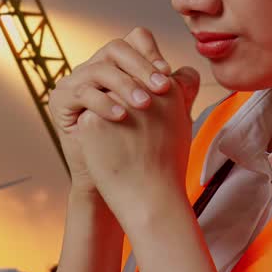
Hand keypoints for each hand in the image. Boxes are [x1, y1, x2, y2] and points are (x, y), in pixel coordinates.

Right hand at [49, 27, 179, 194]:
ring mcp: (76, 82)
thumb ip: (179, 91)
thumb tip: (190, 72)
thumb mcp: (167, 114)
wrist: (123, 182)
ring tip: (144, 105)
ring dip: (124, 84)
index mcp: (121, 66)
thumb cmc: (147, 146)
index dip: (151, 53)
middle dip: (141, 66)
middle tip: (162, 88)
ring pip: (99, 69)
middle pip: (116, 49)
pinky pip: (82, 93)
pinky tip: (121, 116)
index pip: (134, 40)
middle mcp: (97, 68)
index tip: (168, 74)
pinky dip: (103, 102)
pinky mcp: (61, 100)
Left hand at [76, 65, 201, 229]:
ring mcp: (114, 104)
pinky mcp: (92, 121)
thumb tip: (175, 71)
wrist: (151, 199)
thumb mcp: (182, 122)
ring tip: (122, 143)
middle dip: (124, 104)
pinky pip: (89, 117)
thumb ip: (180, 92)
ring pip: (104, 99)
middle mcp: (141, 90)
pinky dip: (96, 134)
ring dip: (109, 116)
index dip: (145, 97)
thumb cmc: (167, 165)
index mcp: (168, 88)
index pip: (148, 77)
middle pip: (124, 86)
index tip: (148, 119)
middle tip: (133, 135)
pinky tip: (108, 151)